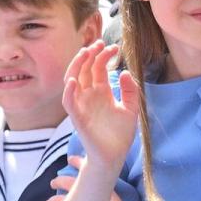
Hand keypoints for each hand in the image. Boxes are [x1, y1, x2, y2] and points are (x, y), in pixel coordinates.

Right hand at [62, 41, 139, 168]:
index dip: (104, 56)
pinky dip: (68, 92)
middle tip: (99, 44)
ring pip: (72, 80)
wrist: (114, 156)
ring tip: (85, 53)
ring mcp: (82, 105)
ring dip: (76, 66)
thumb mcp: (131, 109)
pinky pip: (69, 102)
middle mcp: (89, 96)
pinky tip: (74, 81)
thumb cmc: (120, 134)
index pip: (98, 68)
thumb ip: (131, 91)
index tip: (115, 48)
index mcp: (101, 92)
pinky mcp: (77, 118)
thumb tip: (126, 73)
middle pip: (84, 69)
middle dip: (89, 55)